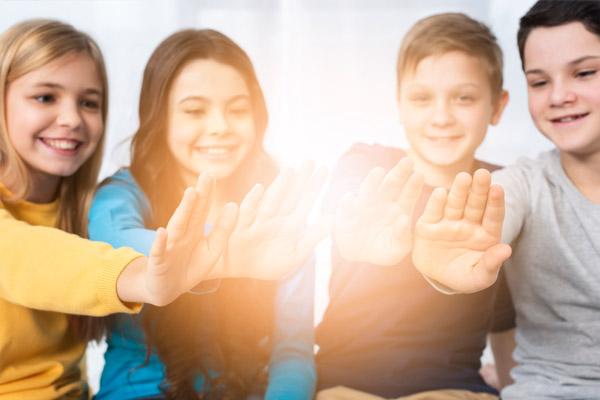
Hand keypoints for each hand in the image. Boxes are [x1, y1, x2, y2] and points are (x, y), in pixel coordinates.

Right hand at [142, 173, 237, 305]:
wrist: (167, 288)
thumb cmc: (192, 265)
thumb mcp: (212, 249)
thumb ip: (222, 230)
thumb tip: (233, 205)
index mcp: (195, 230)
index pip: (202, 208)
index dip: (207, 193)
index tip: (212, 174)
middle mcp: (181, 234)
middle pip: (191, 212)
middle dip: (199, 195)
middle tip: (206, 175)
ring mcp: (169, 246)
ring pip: (177, 226)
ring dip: (184, 211)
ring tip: (190, 194)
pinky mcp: (159, 262)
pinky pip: (159, 252)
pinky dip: (160, 243)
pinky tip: (161, 232)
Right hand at [219, 162, 328, 280]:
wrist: (243, 271)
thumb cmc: (269, 264)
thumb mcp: (294, 256)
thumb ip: (312, 238)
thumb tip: (333, 220)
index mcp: (291, 224)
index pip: (305, 201)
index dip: (314, 186)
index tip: (325, 168)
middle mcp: (276, 218)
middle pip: (290, 196)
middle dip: (300, 179)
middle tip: (310, 161)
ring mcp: (259, 220)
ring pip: (272, 200)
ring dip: (280, 186)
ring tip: (290, 171)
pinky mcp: (243, 228)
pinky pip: (248, 213)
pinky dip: (253, 201)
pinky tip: (260, 188)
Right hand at [333, 157, 423, 264]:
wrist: (359, 254)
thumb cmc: (383, 250)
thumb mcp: (396, 249)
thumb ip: (402, 236)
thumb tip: (403, 219)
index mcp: (400, 210)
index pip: (409, 195)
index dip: (414, 185)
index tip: (419, 175)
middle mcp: (383, 202)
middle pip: (392, 185)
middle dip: (399, 173)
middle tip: (407, 161)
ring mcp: (365, 204)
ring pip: (370, 189)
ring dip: (373, 180)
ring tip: (378, 172)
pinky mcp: (348, 210)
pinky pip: (347, 205)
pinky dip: (348, 202)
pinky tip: (350, 199)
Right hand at [412, 169, 511, 292]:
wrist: (436, 278)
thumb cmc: (463, 276)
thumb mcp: (479, 277)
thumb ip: (491, 264)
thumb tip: (506, 249)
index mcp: (486, 234)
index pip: (493, 216)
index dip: (495, 203)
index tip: (498, 189)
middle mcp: (468, 223)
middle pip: (475, 204)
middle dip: (479, 189)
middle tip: (483, 174)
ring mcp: (448, 222)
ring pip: (455, 203)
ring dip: (459, 190)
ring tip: (463, 177)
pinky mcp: (428, 224)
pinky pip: (433, 211)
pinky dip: (436, 202)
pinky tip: (441, 192)